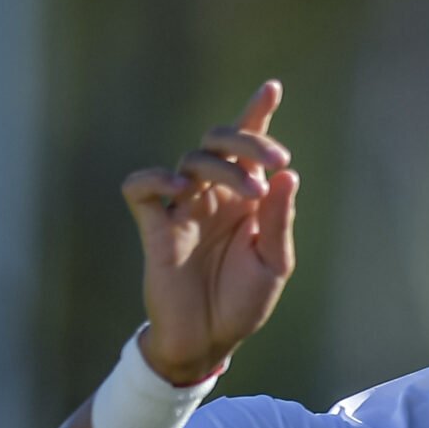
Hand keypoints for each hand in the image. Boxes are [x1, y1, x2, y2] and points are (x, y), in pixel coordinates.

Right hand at [119, 80, 297, 381]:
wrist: (208, 341)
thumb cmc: (242, 303)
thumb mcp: (273, 264)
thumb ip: (278, 220)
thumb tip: (286, 175)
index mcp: (245, 200)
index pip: (249, 148)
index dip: (257, 114)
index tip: (271, 87)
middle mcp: (214, 196)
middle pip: (220, 141)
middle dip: (248, 138)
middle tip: (274, 160)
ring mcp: (183, 207)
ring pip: (192, 158)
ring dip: (224, 167)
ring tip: (249, 195)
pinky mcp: (154, 225)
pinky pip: (142, 186)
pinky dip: (155, 177)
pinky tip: (178, 187)